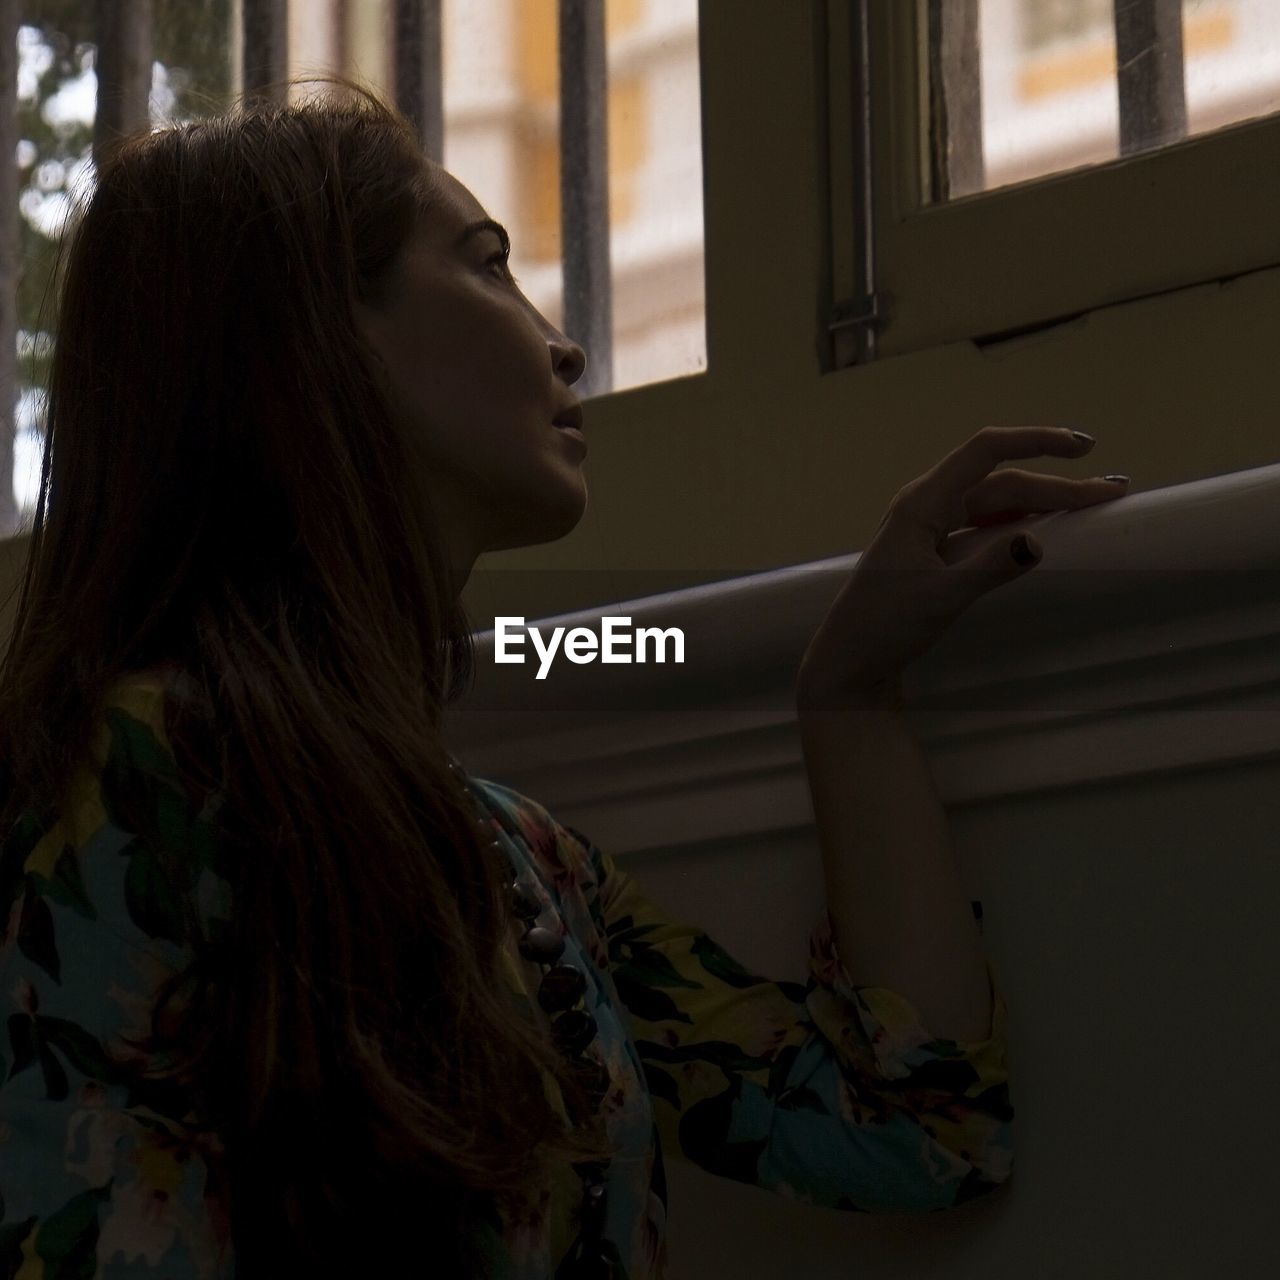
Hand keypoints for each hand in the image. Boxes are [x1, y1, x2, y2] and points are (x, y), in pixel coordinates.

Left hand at [795, 426, 1129, 713]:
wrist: (849, 662)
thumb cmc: (884, 626)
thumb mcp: (940, 598)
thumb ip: (989, 568)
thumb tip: (1037, 541)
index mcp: (922, 503)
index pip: (985, 451)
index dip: (1035, 441)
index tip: (1083, 448)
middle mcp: (927, 506)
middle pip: (1001, 482)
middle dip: (1056, 484)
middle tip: (1112, 493)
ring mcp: (931, 528)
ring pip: (997, 505)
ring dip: (1043, 502)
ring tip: (1093, 504)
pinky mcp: (936, 553)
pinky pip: (986, 527)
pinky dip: (1021, 523)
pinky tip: (1050, 526)